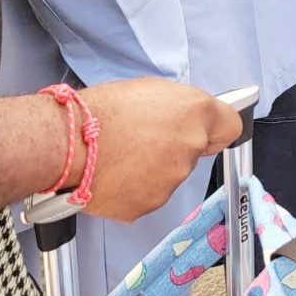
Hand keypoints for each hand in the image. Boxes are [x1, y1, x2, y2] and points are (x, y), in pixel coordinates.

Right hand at [75, 79, 241, 221]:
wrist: (66, 143)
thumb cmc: (100, 111)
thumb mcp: (150, 91)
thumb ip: (178, 109)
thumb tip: (185, 119)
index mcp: (195, 113)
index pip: (229, 127)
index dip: (216, 130)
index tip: (208, 132)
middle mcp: (189, 147)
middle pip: (192, 152)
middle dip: (172, 148)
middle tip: (141, 139)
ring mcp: (171, 180)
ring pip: (168, 176)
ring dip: (151, 169)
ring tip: (120, 155)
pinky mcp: (148, 205)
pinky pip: (146, 196)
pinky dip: (132, 188)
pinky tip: (113, 173)